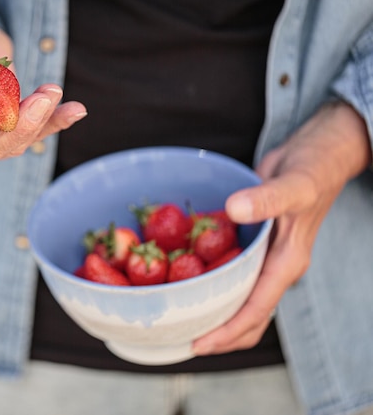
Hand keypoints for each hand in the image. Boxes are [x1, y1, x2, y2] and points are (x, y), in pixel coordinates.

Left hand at [193, 101, 371, 355]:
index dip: (226, 331)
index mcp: (286, 264)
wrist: (317, 154)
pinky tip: (185, 280)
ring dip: (214, 313)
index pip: (256, 310)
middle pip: (247, 317)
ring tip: (179, 319)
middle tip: (179, 338)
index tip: (197, 343)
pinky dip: (212, 283)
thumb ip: (267, 197)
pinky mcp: (254, 246)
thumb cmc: (312, 169)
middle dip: (217, 334)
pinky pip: (232, 274)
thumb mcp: (294, 183)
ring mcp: (265, 259)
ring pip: (239, 299)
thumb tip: (234, 209)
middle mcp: (275, 268)